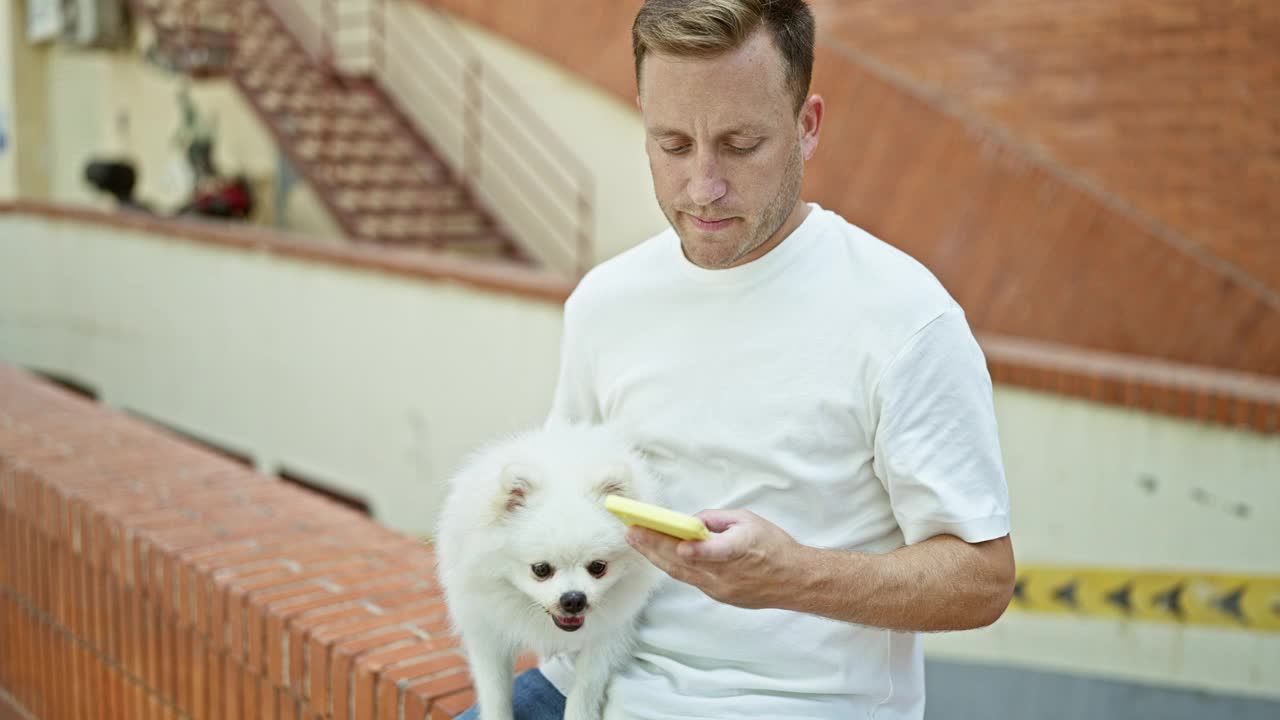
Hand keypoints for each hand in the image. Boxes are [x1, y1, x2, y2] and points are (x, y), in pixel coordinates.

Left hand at [625, 509, 804, 609]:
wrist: (794, 580)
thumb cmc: (774, 546)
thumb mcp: (749, 520)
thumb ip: (718, 519)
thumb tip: (691, 522)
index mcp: (741, 550)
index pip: (718, 553)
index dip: (698, 551)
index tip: (680, 544)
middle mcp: (728, 574)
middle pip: (686, 562)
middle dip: (656, 546)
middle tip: (632, 531)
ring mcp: (721, 588)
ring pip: (682, 573)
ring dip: (656, 557)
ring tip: (636, 540)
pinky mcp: (718, 596)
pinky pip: (690, 579)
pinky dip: (672, 566)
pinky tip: (657, 555)